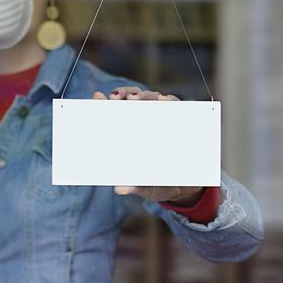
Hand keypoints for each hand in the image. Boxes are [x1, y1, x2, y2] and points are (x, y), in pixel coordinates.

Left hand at [92, 86, 202, 204]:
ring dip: (143, 95)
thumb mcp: (146, 187)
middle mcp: (142, 122)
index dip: (103, 103)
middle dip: (123, 94)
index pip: (113, 113)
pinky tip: (162, 100)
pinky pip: (173, 104)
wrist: (185, 187)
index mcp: (128, 134)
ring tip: (136, 98)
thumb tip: (119, 189)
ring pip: (149, 98)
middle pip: (129, 100)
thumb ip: (133, 186)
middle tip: (117, 97)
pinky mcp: (178, 118)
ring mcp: (159, 118)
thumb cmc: (157, 184)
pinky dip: (168, 100)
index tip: (97, 96)